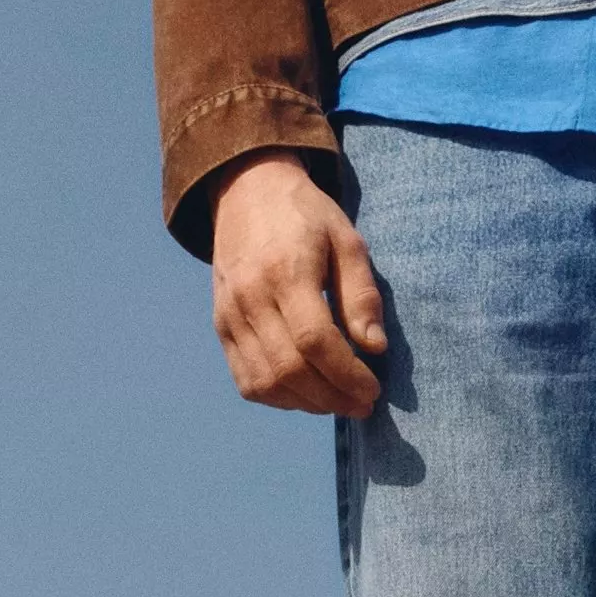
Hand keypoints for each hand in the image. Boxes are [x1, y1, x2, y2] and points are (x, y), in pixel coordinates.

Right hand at [202, 151, 392, 414]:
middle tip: (362, 404)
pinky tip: (305, 394)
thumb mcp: (347, 241)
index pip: (315, 341)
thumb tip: (375, 348)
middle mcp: (250, 297)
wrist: (247, 192)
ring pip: (265, 381)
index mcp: (286, 271)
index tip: (373, 389)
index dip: (347, 374)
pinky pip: (245, 378)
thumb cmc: (306, 217)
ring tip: (338, 401)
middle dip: (332, 397)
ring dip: (306, 403)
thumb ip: (361, 294)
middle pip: (289, 368)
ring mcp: (229, 315)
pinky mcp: (220, 325)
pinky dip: (277, 397)